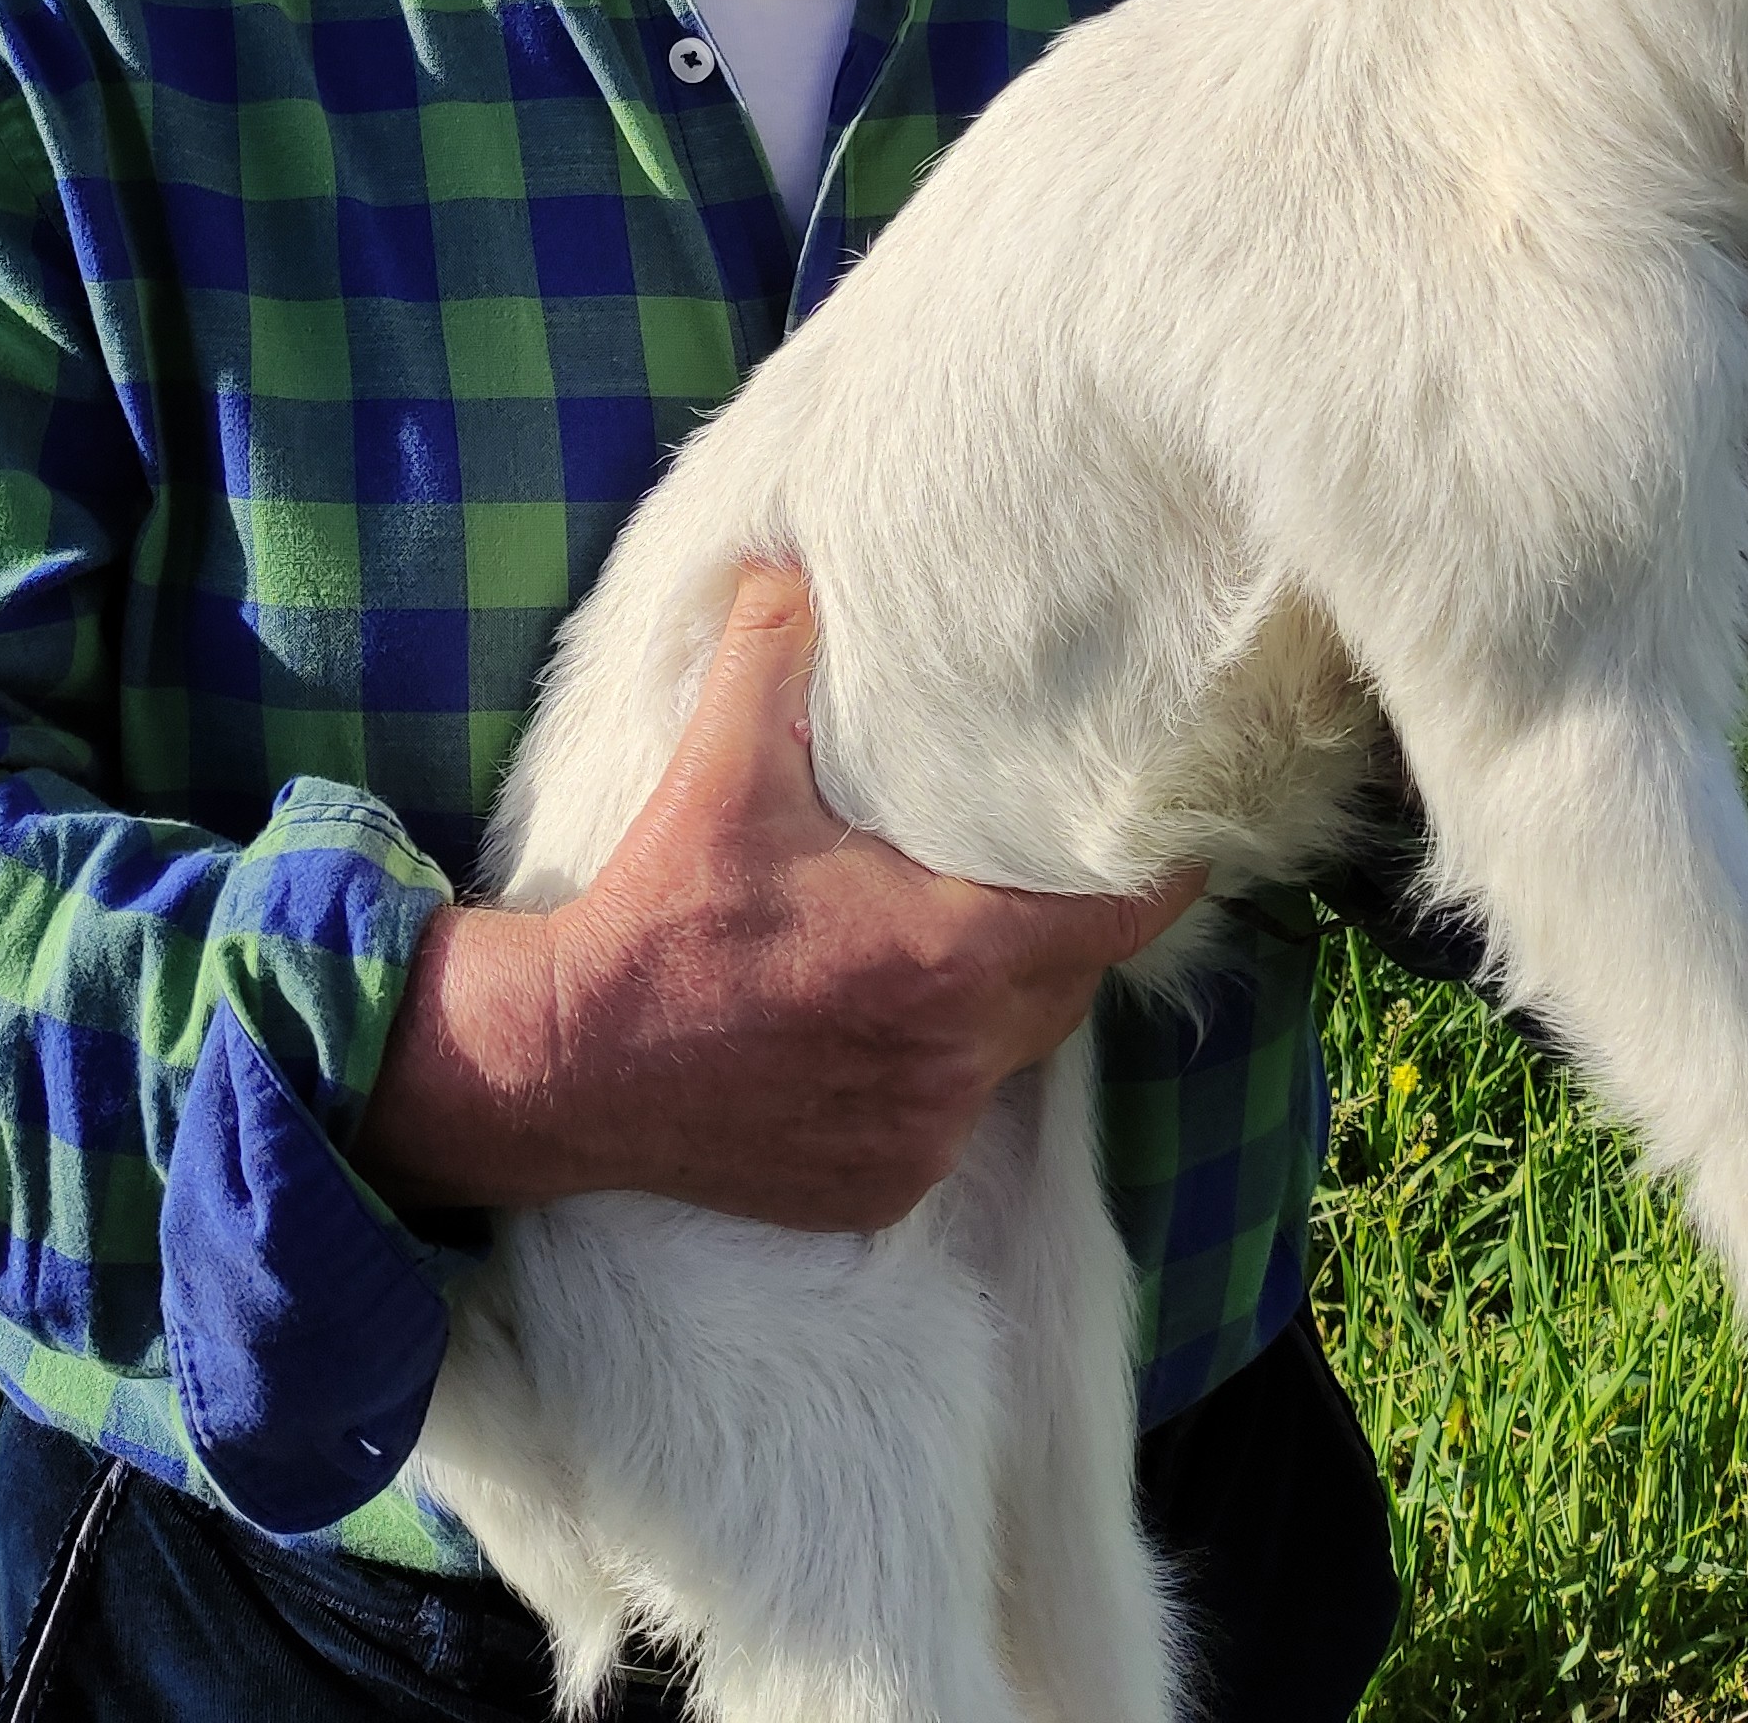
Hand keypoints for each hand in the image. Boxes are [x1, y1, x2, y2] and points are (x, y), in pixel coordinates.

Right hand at [353, 560, 1201, 1228]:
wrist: (566, 1063)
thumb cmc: (660, 915)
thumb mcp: (719, 767)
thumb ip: (771, 652)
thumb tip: (794, 561)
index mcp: (947, 950)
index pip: (1115, 921)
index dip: (1155, 881)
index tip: (1180, 844)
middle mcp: (954, 1054)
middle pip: (1068, 987)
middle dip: (1064, 933)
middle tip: (1043, 876)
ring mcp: (922, 1132)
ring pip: (1010, 1058)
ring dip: (997, 1005)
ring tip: (956, 946)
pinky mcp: (881, 1187)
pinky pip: (947, 1123)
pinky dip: (933, 1078)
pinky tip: (879, 1030)